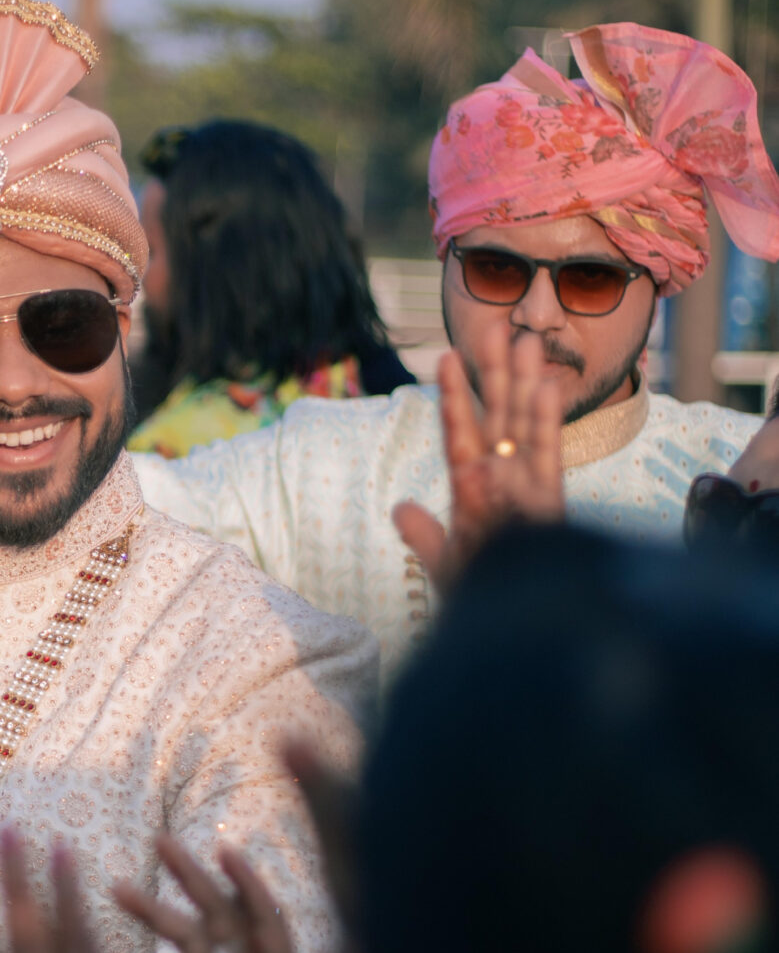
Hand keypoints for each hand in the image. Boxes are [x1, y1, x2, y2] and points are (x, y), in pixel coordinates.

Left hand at [392, 322, 562, 591]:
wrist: (513, 625)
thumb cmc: (481, 599)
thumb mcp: (445, 566)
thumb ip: (425, 537)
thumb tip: (401, 507)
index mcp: (472, 489)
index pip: (459, 433)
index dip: (454, 396)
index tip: (445, 357)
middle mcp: (503, 481)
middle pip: (498, 417)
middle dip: (497, 374)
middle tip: (497, 328)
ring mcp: (530, 488)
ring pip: (526, 427)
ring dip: (525, 385)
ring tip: (527, 343)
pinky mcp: (552, 504)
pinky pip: (548, 458)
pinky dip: (546, 426)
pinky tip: (545, 389)